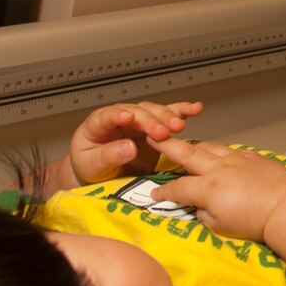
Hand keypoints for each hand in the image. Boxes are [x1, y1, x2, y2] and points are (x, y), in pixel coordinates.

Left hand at [67, 99, 203, 185]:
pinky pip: (167, 117)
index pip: (108, 115)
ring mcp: (137, 123)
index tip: (129, 117)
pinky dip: (181, 111)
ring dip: (167, 117)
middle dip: (151, 120)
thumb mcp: (93, 166)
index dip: (118, 115)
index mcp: (98, 125)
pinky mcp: (153, 130)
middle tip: (163, 131)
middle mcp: (120, 119)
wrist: (101, 177)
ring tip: (179, 127)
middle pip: (137, 112)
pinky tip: (194, 109)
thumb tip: (128, 148)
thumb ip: (108, 156)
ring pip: (154, 112)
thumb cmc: (92, 169)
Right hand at [146, 137, 285, 241]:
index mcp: (207, 188)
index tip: (154, 194)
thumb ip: (204, 214)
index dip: (163, 192)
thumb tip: (199, 206)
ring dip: (195, 146)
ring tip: (186, 145)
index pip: (177, 188)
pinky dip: (221, 151)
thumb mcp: (220, 226)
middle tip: (155, 136)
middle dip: (168, 146)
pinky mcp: (253, 157)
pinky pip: (232, 150)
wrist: (285, 206)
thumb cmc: (252, 221)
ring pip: (210, 147)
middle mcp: (218, 168)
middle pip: (188, 154)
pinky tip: (221, 154)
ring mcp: (237, 159)